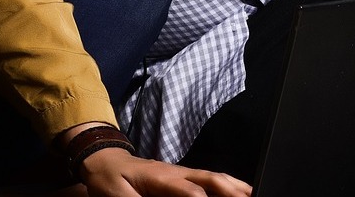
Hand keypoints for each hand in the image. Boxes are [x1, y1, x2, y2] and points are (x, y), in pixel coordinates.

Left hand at [78, 147, 251, 196]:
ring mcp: (180, 173)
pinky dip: (226, 185)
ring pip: (213, 177)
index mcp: (161, 178)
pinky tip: (238, 192)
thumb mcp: (117, 196)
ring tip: (252, 195)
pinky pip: (208, 180)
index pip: (191, 191)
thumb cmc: (108, 179)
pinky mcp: (181, 178)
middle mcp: (176, 173)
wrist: (102, 160)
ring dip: (234, 187)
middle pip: (210, 179)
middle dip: (231, 191)